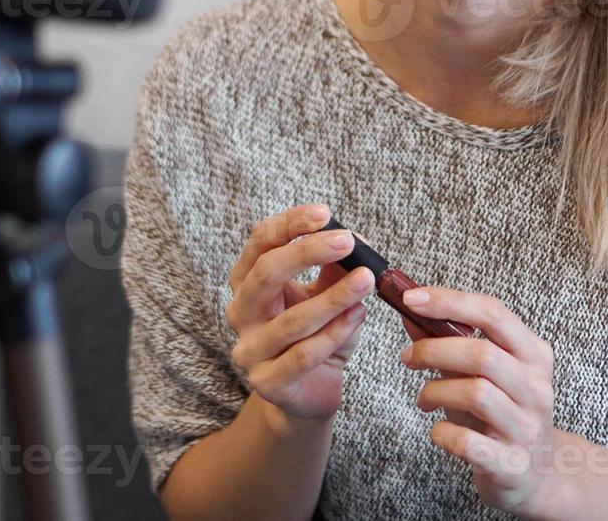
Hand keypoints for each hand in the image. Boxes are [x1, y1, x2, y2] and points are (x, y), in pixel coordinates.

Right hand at [225, 203, 375, 421]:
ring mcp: (250, 351)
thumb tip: (355, 239)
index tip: (324, 214)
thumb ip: (334, 268)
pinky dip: (335, 333)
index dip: (290, 224)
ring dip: (334, 297)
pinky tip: (358, 316)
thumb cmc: (316, 334)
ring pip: (292, 320)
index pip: (259, 242)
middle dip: (308, 253)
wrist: (309, 393)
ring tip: (366, 281)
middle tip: (347, 241)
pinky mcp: (268, 383)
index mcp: (247, 282)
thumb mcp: (325, 294)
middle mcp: (241, 313)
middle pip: (265, 274)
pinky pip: (303, 355)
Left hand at [397, 287, 562, 517]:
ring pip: (476, 393)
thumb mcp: (480, 374)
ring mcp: (527, 427)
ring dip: (435, 391)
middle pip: (483, 354)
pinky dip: (441, 432)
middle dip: (434, 351)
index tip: (410, 298)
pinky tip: (437, 430)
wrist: (535, 475)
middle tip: (408, 358)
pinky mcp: (511, 464)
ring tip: (424, 398)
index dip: (449, 302)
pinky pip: (467, 442)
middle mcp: (537, 388)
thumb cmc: (501, 415)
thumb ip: (448, 341)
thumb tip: (410, 311)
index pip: (493, 313)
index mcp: (534, 355)